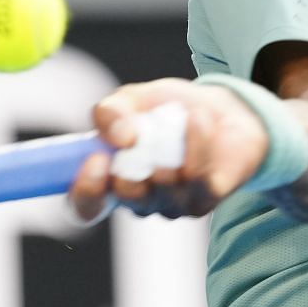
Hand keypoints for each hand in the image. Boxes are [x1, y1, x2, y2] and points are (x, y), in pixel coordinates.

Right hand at [67, 79, 267, 221]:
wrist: (221, 110)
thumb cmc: (169, 109)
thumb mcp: (131, 100)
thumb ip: (110, 112)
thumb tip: (119, 137)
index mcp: (112, 180)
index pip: (86, 206)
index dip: (86, 191)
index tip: (95, 160)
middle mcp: (140, 199)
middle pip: (127, 199)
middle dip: (134, 162)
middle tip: (138, 132)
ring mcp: (173, 204)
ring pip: (164, 186)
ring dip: (170, 142)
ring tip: (182, 113)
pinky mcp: (205, 199)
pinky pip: (197, 179)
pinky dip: (197, 143)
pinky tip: (199, 120)